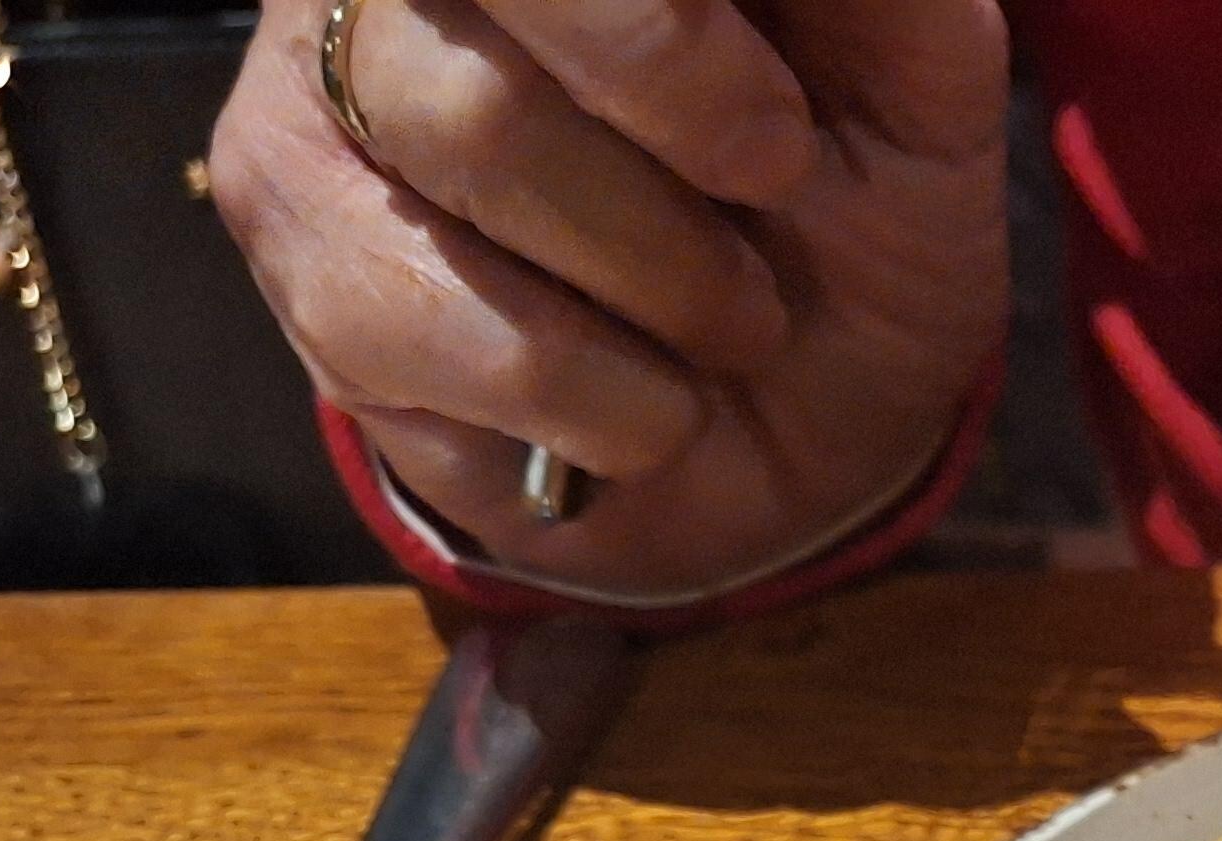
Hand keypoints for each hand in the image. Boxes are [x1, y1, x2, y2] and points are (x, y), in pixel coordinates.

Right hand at [210, 0, 1009, 598]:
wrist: (808, 419)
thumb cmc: (847, 211)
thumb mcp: (913, 79)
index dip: (667, 31)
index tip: (783, 131)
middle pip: (500, 3)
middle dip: (674, 117)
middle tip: (773, 188)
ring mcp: (315, 106)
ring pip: (474, 134)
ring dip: (664, 278)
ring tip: (731, 320)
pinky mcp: (308, 269)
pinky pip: (439, 326)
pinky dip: (610, 403)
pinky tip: (649, 403)